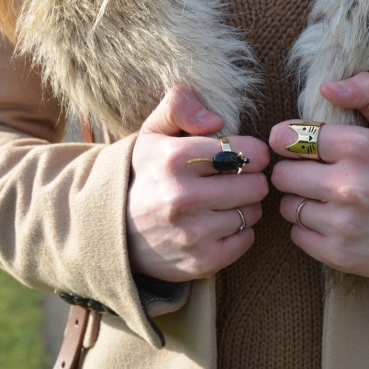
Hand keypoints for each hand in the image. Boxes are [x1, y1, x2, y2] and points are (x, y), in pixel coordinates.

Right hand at [127, 86, 269, 281]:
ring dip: (243, 207)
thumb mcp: (152, 133)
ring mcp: (192, 233)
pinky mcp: (201, 262)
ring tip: (221, 203)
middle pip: (256, 185)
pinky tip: (218, 225)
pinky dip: (239, 233)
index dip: (253, 153)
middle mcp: (183, 197)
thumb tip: (216, 119)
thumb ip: (180, 107)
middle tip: (234, 181)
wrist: (113, 231)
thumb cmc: (144, 176)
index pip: (247, 152)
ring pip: (252, 213)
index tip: (244, 156)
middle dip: (250, 180)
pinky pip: (246, 240)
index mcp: (174, 158)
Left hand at [269, 72, 368, 277]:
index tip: (296, 147)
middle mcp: (348, 185)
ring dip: (300, 202)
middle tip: (312, 175)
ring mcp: (342, 223)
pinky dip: (307, 229)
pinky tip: (330, 222)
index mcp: (358, 147)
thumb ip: (366, 92)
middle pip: (282, 175)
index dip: (288, 142)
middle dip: (293, 173)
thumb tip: (326, 86)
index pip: (289, 138)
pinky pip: (297, 234)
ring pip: (287, 206)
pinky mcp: (337, 253)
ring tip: (325, 200)